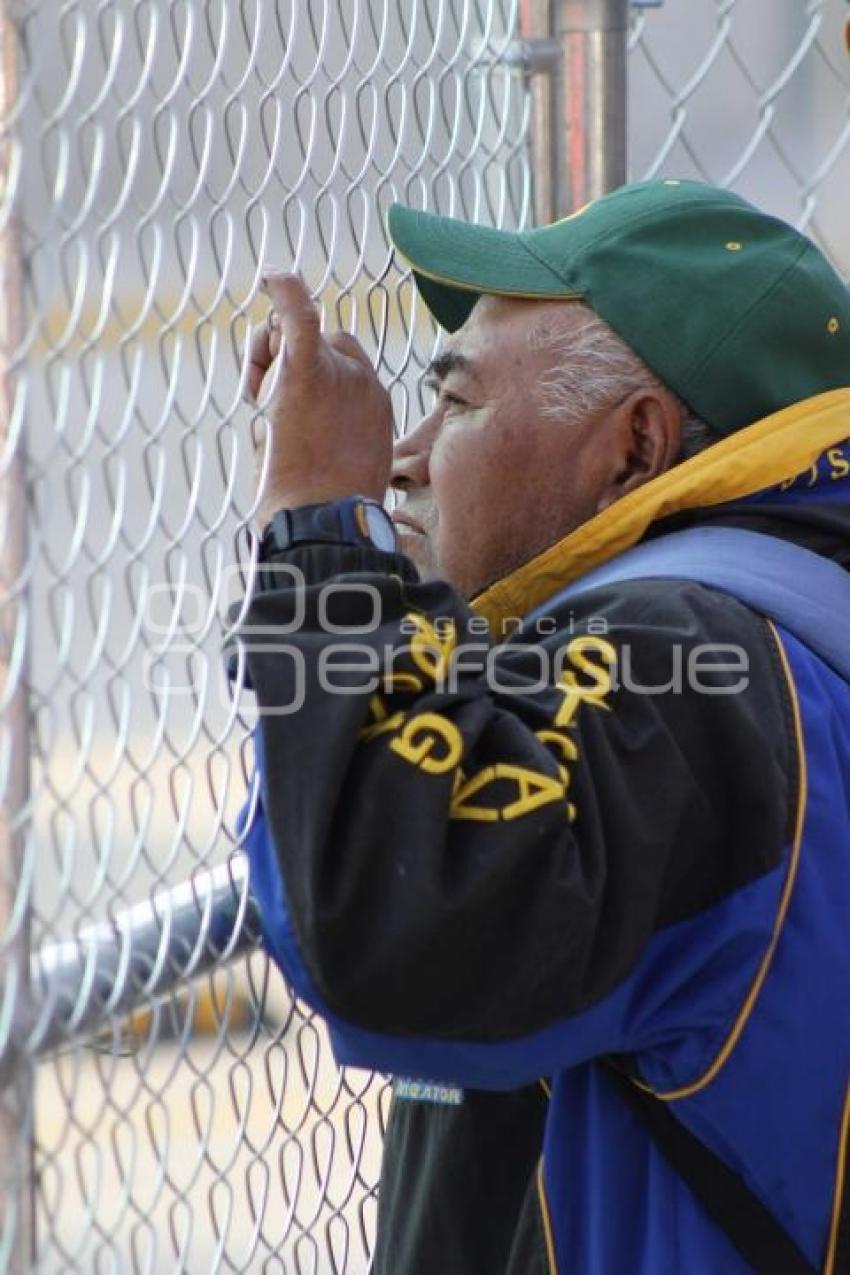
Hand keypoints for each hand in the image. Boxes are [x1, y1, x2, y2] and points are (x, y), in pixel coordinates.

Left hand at [247, 272, 393, 524]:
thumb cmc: (325, 510)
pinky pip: (298, 315)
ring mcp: (338, 374)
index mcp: (374, 404)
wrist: (323, 522)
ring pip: (294, 336)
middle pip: (319, 343)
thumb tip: (312, 439)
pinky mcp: (307, 373)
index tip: (284, 412)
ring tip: (264, 413)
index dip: (311, 375)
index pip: (343, 361)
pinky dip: (285, 291)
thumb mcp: (342, 474)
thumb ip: (333, 441)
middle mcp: (363, 382)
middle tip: (267, 411)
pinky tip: (272, 276)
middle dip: (286, 363)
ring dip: (267, 362)